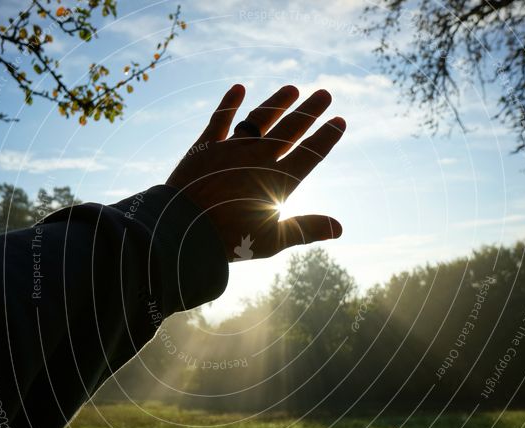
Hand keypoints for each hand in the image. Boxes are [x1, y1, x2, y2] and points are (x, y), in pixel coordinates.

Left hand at [166, 84, 344, 260]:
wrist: (183, 229)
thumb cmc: (230, 241)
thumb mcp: (272, 241)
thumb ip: (306, 229)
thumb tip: (340, 228)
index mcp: (277, 181)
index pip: (309, 154)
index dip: (326, 138)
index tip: (340, 121)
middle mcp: (258, 158)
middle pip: (290, 129)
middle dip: (310, 111)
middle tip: (325, 94)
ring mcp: (232, 148)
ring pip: (260, 119)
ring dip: (277, 102)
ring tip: (292, 89)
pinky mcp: (206, 146)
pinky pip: (220, 119)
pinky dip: (229, 103)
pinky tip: (238, 89)